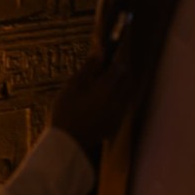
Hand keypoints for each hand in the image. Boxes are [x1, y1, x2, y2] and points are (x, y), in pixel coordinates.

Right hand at [48, 42, 132, 160]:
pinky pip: (121, 108)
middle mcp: (118, 100)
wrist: (67, 142)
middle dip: (120, 74)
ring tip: (102, 89)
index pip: (120, 68)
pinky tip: (100, 105)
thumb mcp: (73, 85)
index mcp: (107, 88)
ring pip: (126, 95)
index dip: (114, 61)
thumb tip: (100, 51)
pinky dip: (116, 102)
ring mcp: (118, 114)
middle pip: (127, 81)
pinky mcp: (115, 126)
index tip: (105, 60)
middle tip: (105, 72)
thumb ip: (89, 67)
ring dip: (119, 88)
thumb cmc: (66, 110)